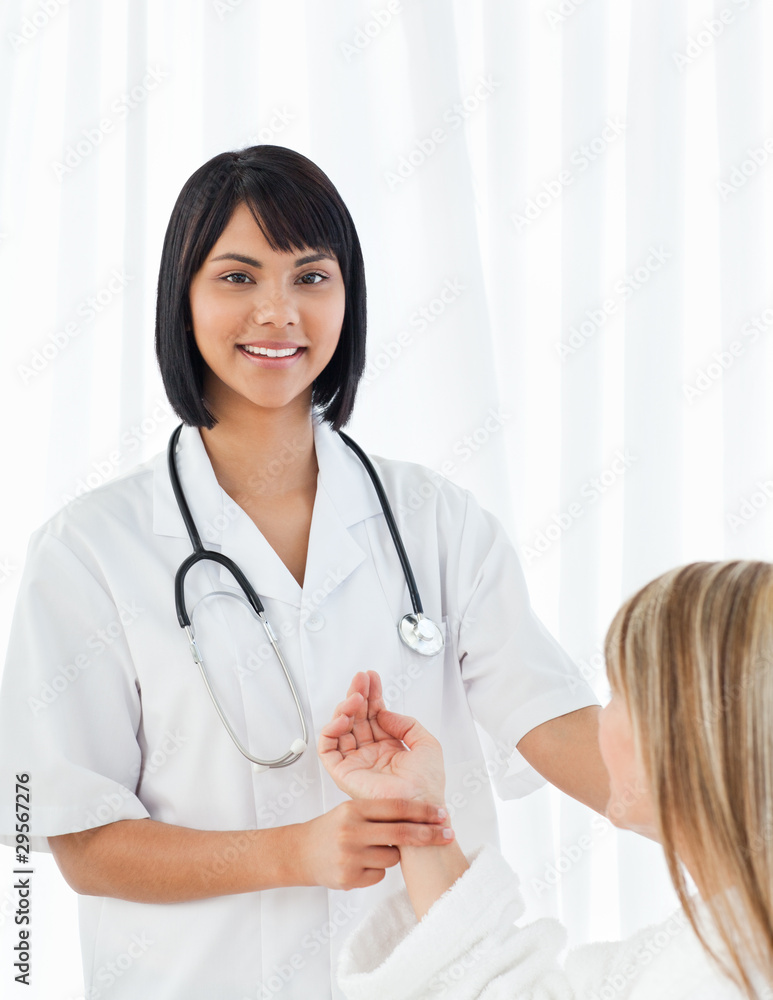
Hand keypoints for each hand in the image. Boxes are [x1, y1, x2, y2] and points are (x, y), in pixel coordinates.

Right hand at [294, 798, 451, 889]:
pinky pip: (380, 875)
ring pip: (392, 858)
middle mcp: (351, 831)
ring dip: (394, 854)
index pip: (396, 807)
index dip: (422, 810)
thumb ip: (378, 812)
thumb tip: (418, 815)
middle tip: (448, 833)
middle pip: (401, 833)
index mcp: (354, 809)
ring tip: (375, 848)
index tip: (442, 812)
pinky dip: (378, 870)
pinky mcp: (349, 879)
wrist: (300, 853)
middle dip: (429, 834)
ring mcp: (350, 857)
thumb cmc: (332, 828)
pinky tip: (362, 863)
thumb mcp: (351, 809)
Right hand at [318, 671, 445, 804]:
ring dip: (345, 708)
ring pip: (340, 729)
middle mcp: (370, 753)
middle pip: (356, 717)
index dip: (372, 695)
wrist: (421, 806)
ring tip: (355, 697)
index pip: (374, 715)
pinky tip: (343, 718)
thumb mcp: (426, 744)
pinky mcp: (343, 773)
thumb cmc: (428, 784)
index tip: (371, 677)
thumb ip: (406, 723)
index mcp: (388, 748)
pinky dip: (330, 730)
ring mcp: (356, 762)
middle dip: (357, 694)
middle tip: (360, 678)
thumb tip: (384, 712)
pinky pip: (328, 749)